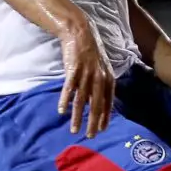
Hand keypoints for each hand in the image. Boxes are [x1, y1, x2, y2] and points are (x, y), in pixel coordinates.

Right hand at [58, 21, 115, 136]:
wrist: (80, 33)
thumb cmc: (90, 53)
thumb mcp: (102, 69)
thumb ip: (102, 85)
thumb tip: (101, 101)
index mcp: (108, 79)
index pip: (108, 103)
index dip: (105, 117)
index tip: (101, 130)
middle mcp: (100, 78)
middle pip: (96, 105)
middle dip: (93, 123)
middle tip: (90, 136)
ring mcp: (87, 74)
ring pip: (82, 101)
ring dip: (77, 117)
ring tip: (74, 130)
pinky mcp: (74, 70)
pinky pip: (69, 89)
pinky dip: (65, 100)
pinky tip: (62, 111)